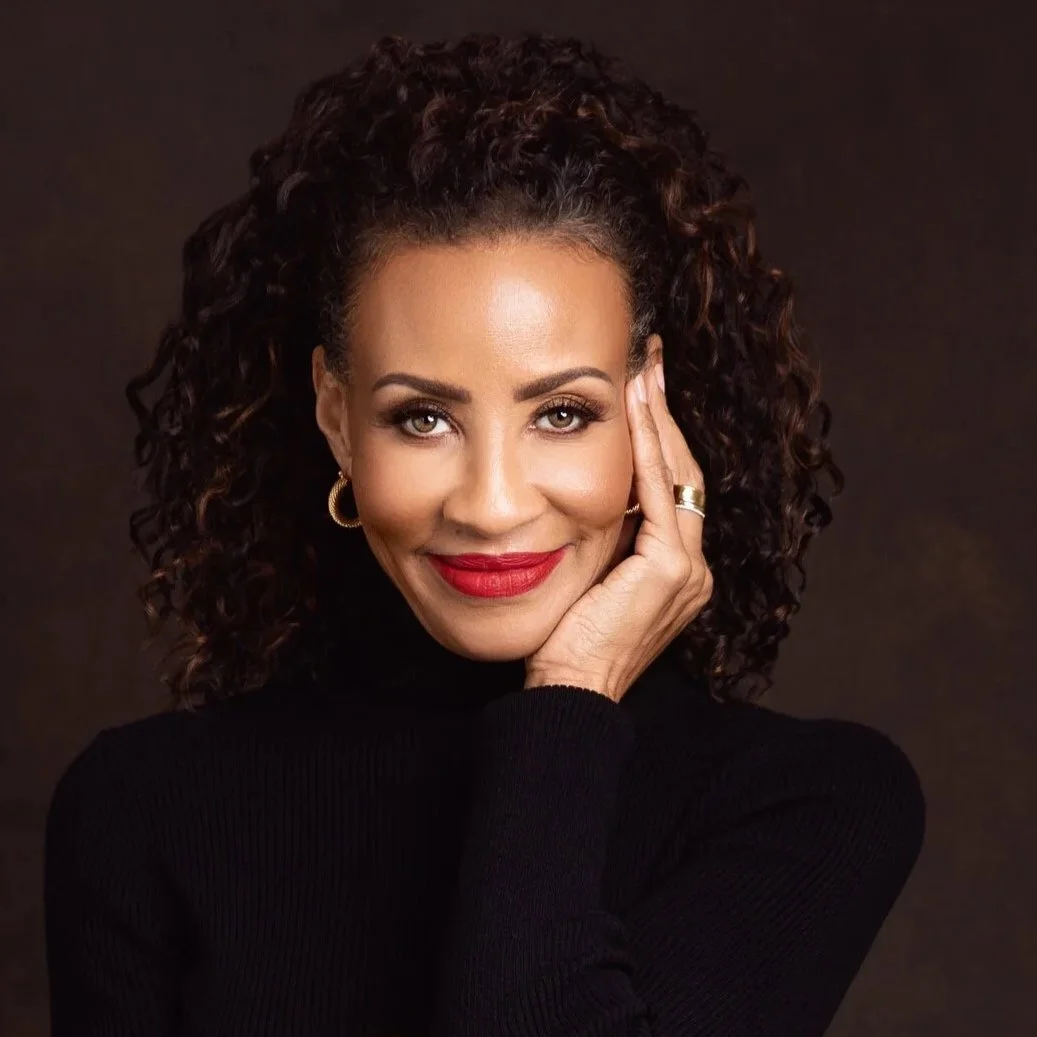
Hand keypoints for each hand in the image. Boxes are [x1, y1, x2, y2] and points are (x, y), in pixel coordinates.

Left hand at [523, 335, 712, 702]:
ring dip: (658, 419)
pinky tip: (632, 408)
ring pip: (676, 474)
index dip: (660, 436)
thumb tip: (584, 488)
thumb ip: (604, 538)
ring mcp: (688, 568)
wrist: (568, 691)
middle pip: (682, 471)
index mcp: (676, 568)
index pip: (671, 488)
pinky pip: (657, 494)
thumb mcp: (592, 577)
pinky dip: (645, 447)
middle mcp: (693, 566)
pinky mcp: (670, 569)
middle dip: (666, 414)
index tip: (643, 390)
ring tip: (644, 369)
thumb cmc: (568, 641)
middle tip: (651, 361)